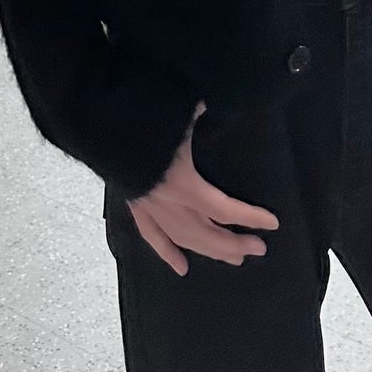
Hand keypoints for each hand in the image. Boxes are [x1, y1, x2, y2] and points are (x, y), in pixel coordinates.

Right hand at [126, 102, 279, 275]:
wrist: (100, 131)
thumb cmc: (141, 122)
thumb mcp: (178, 116)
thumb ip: (199, 113)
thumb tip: (216, 104)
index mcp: (184, 184)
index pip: (224, 209)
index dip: (249, 218)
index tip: (272, 224)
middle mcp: (169, 204)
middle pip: (208, 234)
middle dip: (234, 244)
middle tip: (258, 249)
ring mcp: (151, 209)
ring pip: (185, 240)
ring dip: (210, 251)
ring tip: (234, 259)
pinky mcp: (136, 207)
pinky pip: (152, 237)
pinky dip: (167, 253)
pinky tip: (181, 268)